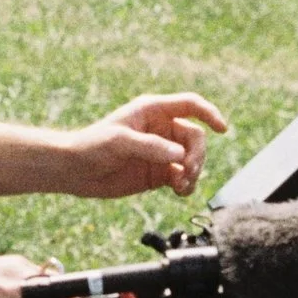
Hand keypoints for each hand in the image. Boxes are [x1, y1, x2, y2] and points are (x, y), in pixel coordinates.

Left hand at [64, 92, 229, 198]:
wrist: (75, 171)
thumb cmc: (91, 146)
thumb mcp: (120, 142)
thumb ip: (150, 147)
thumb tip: (179, 156)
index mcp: (153, 111)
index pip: (190, 105)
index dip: (209, 113)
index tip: (222, 128)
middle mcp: (161, 130)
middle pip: (195, 137)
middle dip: (197, 155)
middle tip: (187, 171)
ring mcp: (161, 152)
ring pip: (192, 159)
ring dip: (194, 172)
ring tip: (181, 185)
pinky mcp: (158, 173)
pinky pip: (183, 178)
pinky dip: (187, 185)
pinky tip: (180, 191)